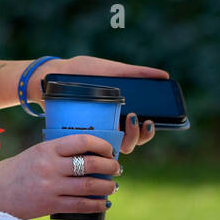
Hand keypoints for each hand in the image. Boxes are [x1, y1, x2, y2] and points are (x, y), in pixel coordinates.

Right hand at [0, 133, 120, 219]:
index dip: (102, 146)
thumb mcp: (36, 153)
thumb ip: (58, 153)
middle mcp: (50, 166)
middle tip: (116, 168)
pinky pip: (81, 205)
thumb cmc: (17, 171)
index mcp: (46, 149)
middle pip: (91, 164)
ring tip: (112, 186)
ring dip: (107, 186)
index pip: (82, 141)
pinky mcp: (50, 205)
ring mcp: (51, 187)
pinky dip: (96, 204)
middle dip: (110, 166)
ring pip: (90, 186)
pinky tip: (102, 203)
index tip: (109, 151)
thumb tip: (91, 157)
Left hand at [26, 54, 165, 153]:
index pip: (140, 130)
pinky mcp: (78, 136)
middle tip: (136, 120)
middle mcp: (109, 126)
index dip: (148, 131)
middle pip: (130, 143)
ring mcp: (94, 132)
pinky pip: (90, 148)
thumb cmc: (83, 72)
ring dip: (123, 141)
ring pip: (113, 149)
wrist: (54, 74)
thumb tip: (164, 75)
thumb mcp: (110, 70)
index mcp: (120, 113)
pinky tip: (101, 138)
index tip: (150, 121)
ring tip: (124, 121)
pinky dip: (98, 147)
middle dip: (138, 136)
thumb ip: (135, 73)